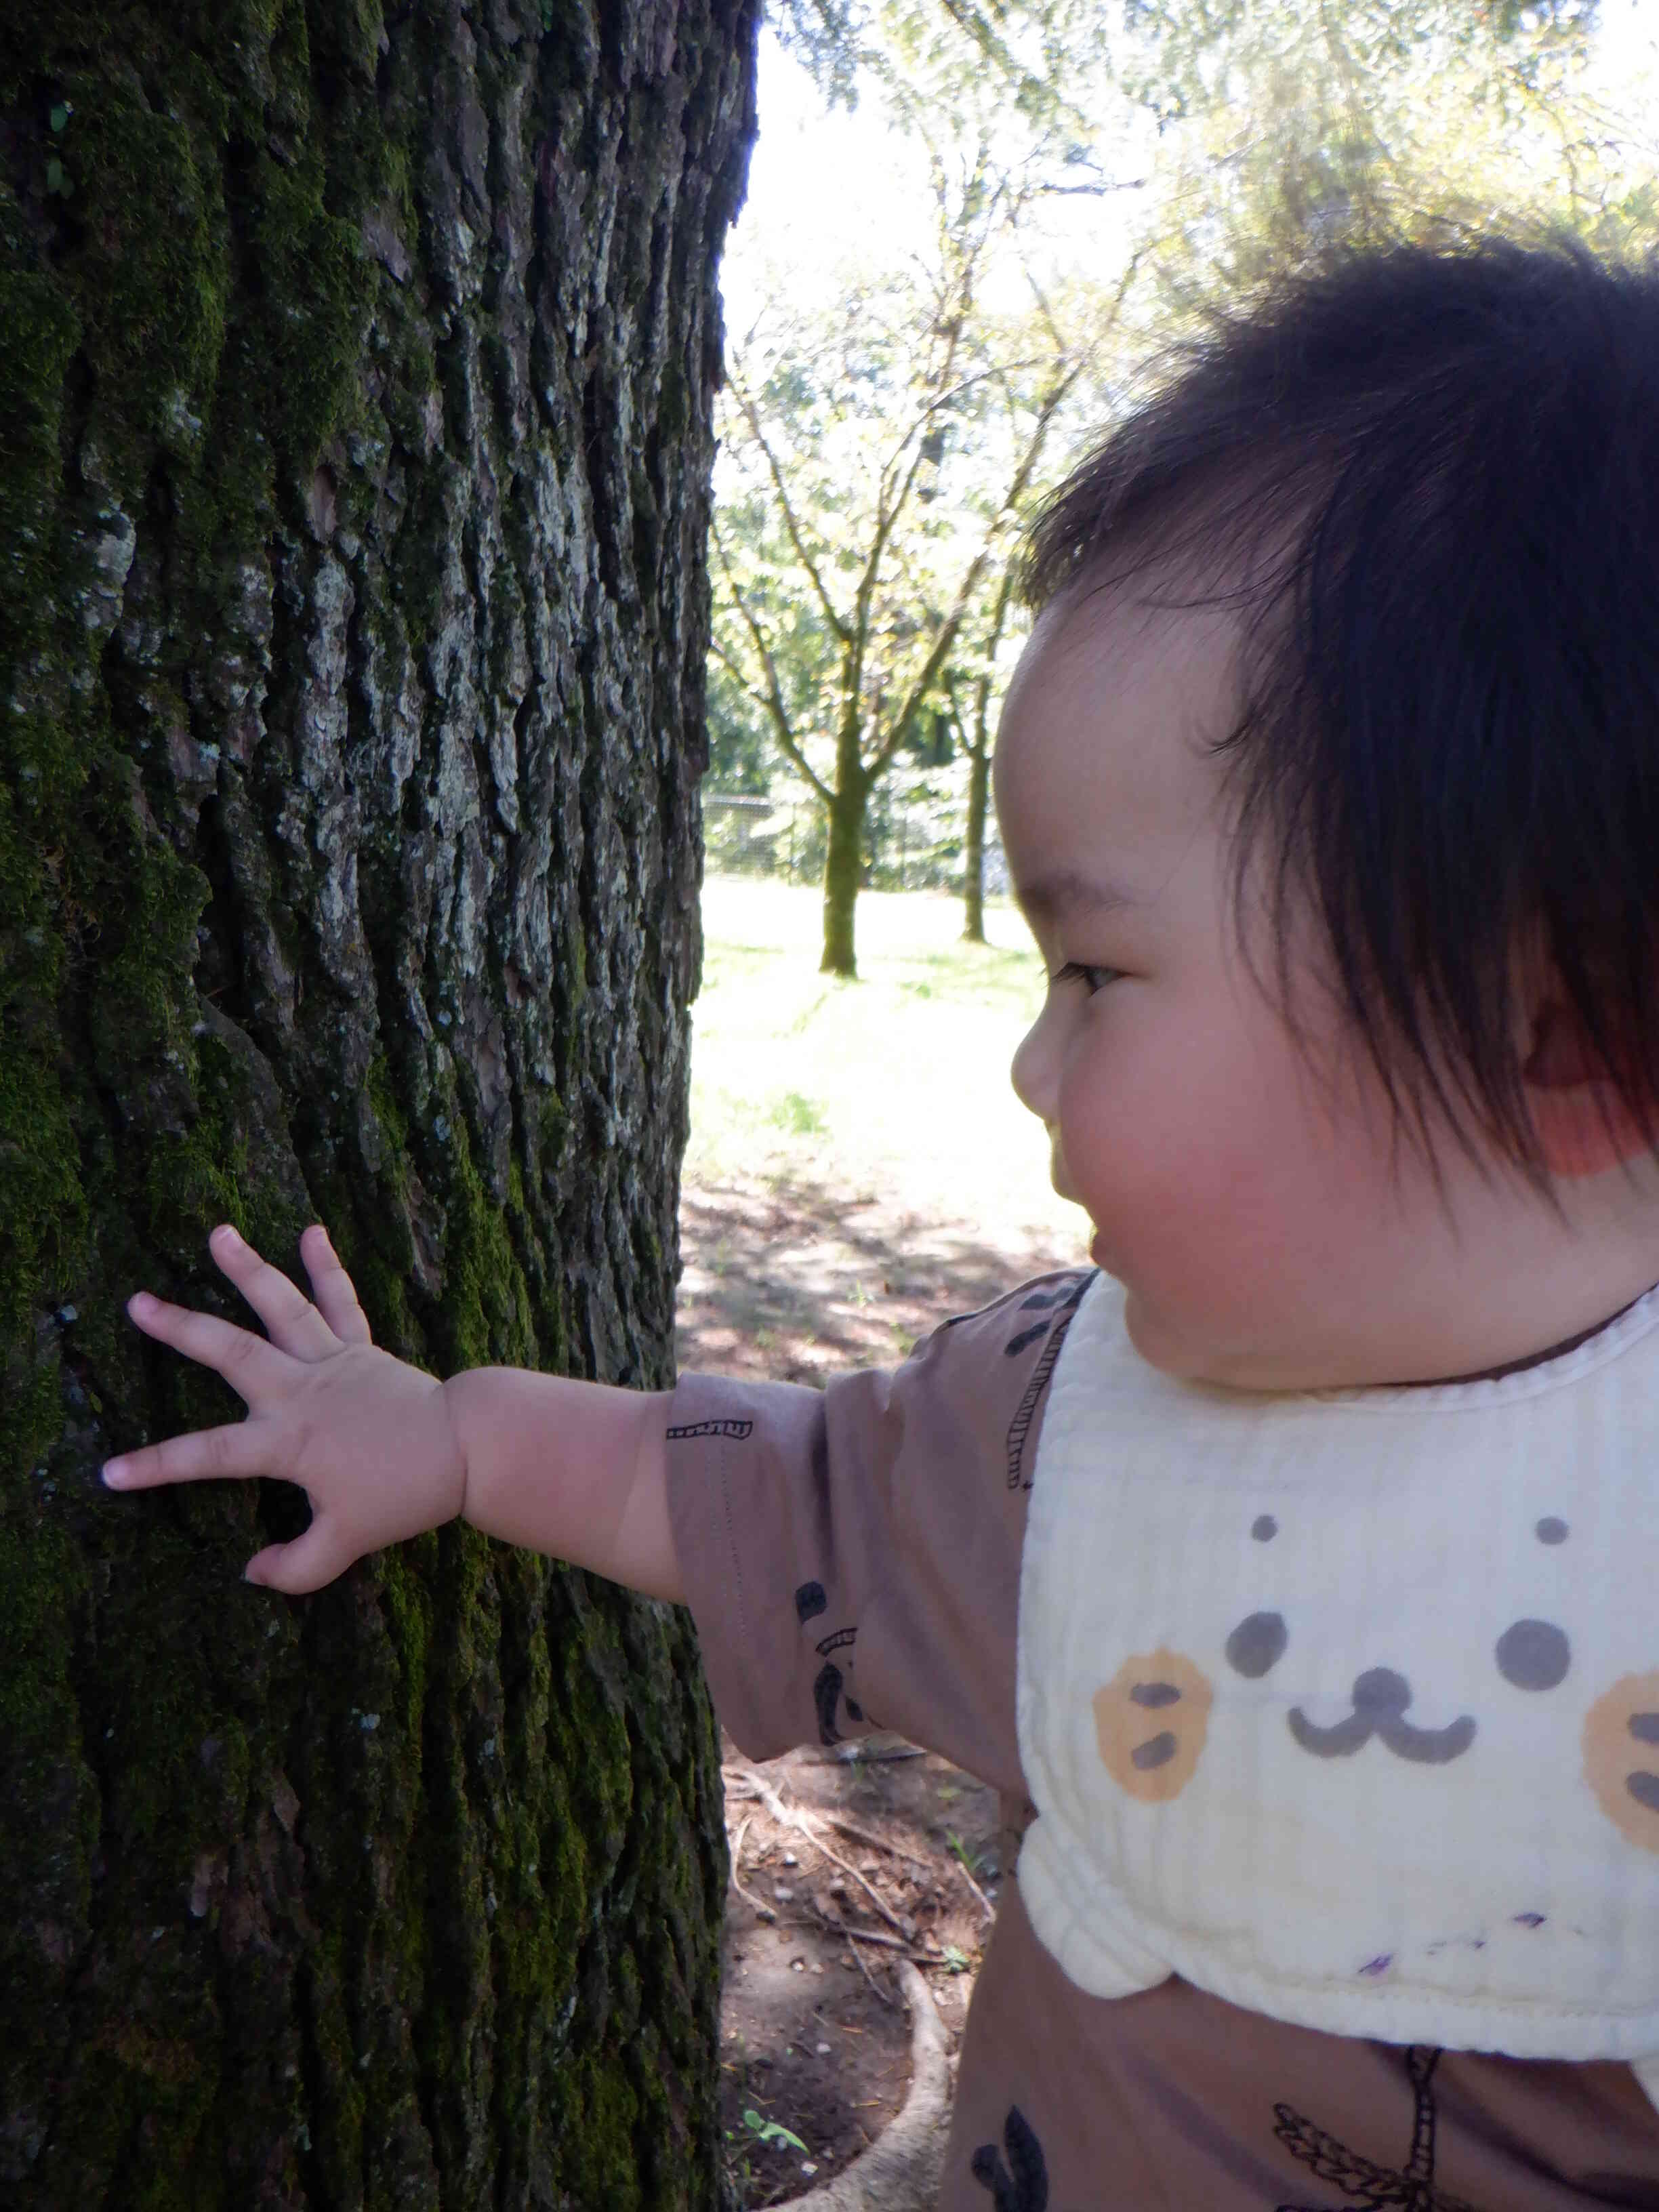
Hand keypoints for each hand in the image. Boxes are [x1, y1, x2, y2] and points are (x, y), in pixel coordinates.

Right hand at [104, 1223, 467, 1593]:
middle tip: (137, 1303)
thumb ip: (296, 1566)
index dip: (156, 1466)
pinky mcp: (362, 1348)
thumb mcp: (346, 1545)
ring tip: (219, 1233)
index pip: (208, 1456)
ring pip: (283, 1309)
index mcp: (289, 1441)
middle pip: (232, 1355)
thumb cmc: (405, 1495)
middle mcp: (302, 1391)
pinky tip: (311, 1232)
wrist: (467, 1449)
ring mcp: (333, 1362)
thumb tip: (253, 1571)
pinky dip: (326, 1267)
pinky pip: (340, 1302)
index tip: (109, 1472)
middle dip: (181, 1329)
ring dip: (249, 1270)